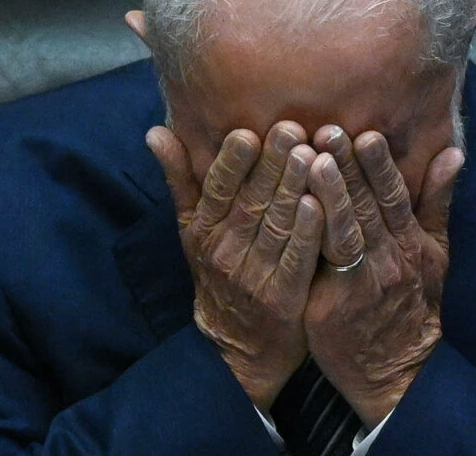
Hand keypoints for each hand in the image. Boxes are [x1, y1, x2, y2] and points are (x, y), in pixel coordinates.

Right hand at [146, 122, 322, 410]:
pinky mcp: (284, 298)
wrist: (238, 347)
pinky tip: (321, 205)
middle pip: (251, 202)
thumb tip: (155, 131)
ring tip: (312, 155)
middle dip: (272, 164)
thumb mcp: (191, 229)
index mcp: (204, 230)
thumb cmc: (218, 272)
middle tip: (291, 129)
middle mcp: (226, 252)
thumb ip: (179, 179)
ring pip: (276, 225)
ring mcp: (255, 276)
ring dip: (294, 190)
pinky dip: (309, 233)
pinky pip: (297, 260)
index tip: (247, 132)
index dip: (232, 163)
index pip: (217, 190)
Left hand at [304, 127, 463, 428]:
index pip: (395, 195)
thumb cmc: (413, 303)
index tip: (366, 132)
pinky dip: (314, 233)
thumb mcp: (435, 252)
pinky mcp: (334, 303)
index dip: (380, 164)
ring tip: (312, 159)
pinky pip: (322, 262)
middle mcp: (390, 258)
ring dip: (329, 192)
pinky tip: (298, 207)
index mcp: (411, 242)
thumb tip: (453, 152)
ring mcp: (362, 281)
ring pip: (345, 229)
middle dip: (346, 165)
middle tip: (327, 129)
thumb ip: (437, 200)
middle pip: (366, 205)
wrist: (396, 370)